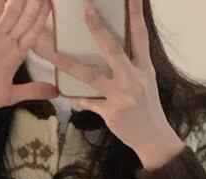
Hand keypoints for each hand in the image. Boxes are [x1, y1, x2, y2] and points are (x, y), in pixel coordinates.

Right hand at [0, 0, 60, 109]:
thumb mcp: (10, 95)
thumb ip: (32, 91)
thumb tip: (56, 93)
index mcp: (16, 54)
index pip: (34, 31)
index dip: (44, 17)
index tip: (53, 3)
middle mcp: (6, 42)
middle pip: (25, 18)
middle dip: (35, 3)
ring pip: (10, 14)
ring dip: (20, 0)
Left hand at [32, 0, 183, 161]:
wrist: (153, 138)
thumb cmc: (147, 107)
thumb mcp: (146, 80)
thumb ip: (132, 63)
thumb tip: (115, 46)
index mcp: (143, 67)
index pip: (140, 35)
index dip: (136, 13)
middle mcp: (133, 78)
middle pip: (113, 49)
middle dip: (99, 29)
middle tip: (86, 9)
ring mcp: (121, 96)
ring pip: (91, 76)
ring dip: (69, 65)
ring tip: (53, 55)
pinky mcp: (111, 113)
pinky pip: (88, 102)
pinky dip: (78, 98)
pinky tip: (66, 94)